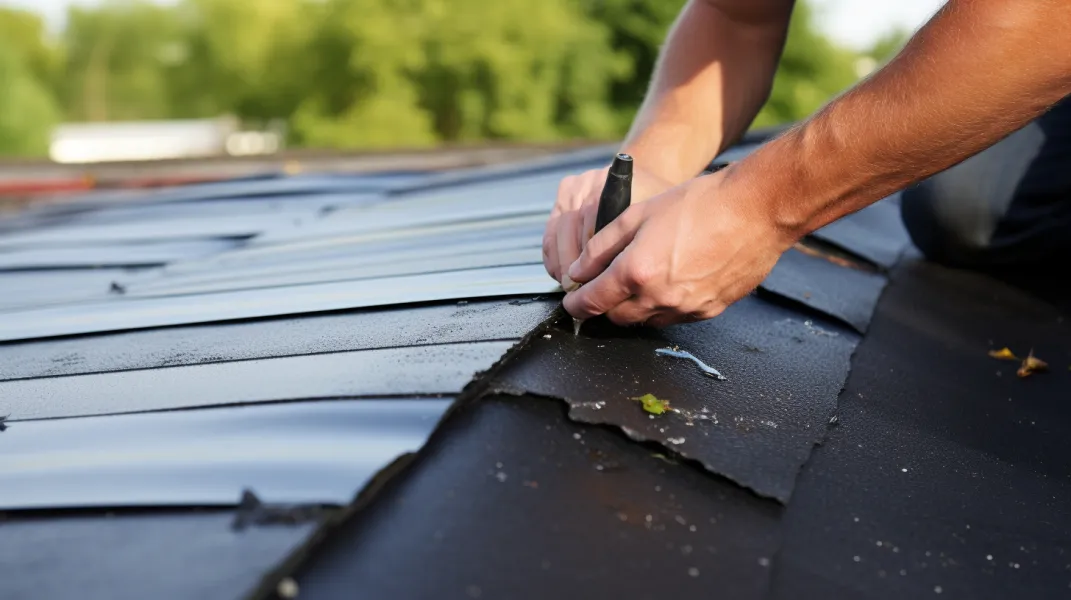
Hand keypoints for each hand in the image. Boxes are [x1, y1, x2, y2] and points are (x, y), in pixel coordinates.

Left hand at [561, 169, 795, 326]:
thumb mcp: (639, 214)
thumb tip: (578, 270)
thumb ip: (601, 246)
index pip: (593, 302)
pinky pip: (675, 317)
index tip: (571, 301)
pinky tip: (670, 279)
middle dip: (605, 306)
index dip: (575, 304)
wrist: (756, 209)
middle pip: (617, 318)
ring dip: (634, 307)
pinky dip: (663, 305)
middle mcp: (660, 298)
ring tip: (641, 278)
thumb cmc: (701, 204)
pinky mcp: (709, 311)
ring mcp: (687, 309)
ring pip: (646, 320)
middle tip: (604, 286)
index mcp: (637, 272)